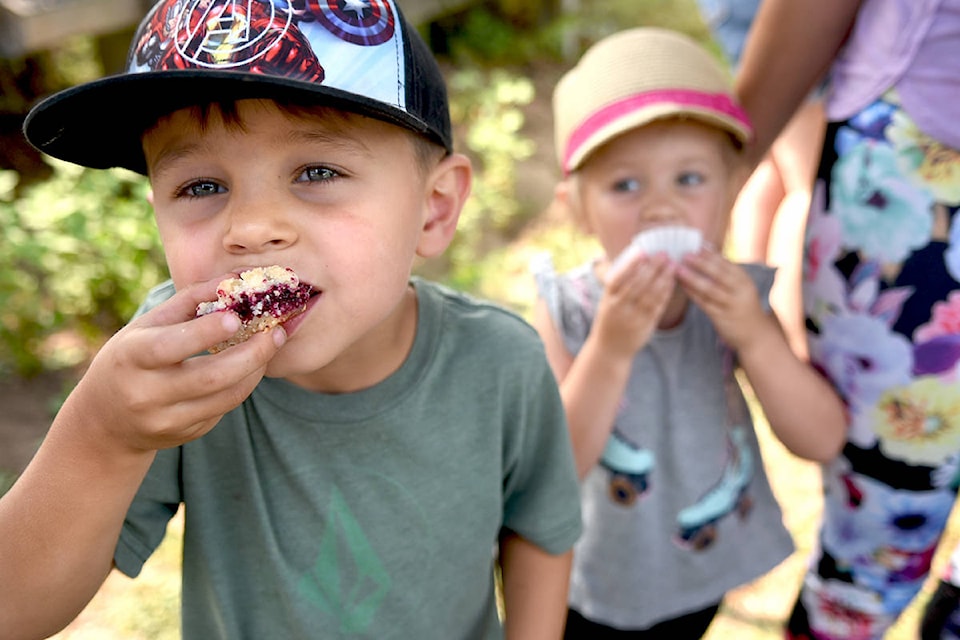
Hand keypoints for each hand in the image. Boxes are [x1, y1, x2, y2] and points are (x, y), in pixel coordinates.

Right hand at [66, 276, 285, 454]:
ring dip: (256, 369)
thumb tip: (236, 278)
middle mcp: (146, 393)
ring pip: (226, 397)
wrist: (105, 419)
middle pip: (210, 377)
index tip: (237, 316)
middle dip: (252, 354)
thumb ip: (191, 300)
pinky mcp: (184, 434)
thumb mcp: (148, 325)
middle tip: (277, 333)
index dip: (205, 332)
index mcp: (131, 357)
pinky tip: (251, 367)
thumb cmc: (132, 357)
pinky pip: (224, 409)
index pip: (171, 346)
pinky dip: (243, 385)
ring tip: (271, 344)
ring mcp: (166, 419)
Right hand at [594, 251, 674, 357]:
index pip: (618, 278)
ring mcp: (633, 318)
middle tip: (663, 254)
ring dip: (662, 278)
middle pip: (637, 284)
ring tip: (671, 264)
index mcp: (607, 300)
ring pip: (650, 294)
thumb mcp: (606, 302)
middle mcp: (619, 308)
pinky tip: (671, 281)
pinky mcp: (646, 325)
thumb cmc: (610, 320)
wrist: (610, 349)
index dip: (630, 265)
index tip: (642, 252)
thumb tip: (630, 259)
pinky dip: (666, 292)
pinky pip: (658, 306)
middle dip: (652, 267)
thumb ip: (617, 284)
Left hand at [676, 247, 768, 350]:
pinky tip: (682, 286)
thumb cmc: (743, 305)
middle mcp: (740, 291)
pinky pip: (704, 303)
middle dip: (701, 263)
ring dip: (692, 278)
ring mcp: (731, 305)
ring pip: (710, 289)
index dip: (711, 254)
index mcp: (744, 280)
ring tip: (678, 269)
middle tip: (685, 255)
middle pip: (719, 274)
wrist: (756, 334)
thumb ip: (725, 271)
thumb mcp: (740, 287)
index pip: (726, 264)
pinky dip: (692, 294)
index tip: (696, 245)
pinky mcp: (721, 317)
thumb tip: (705, 249)